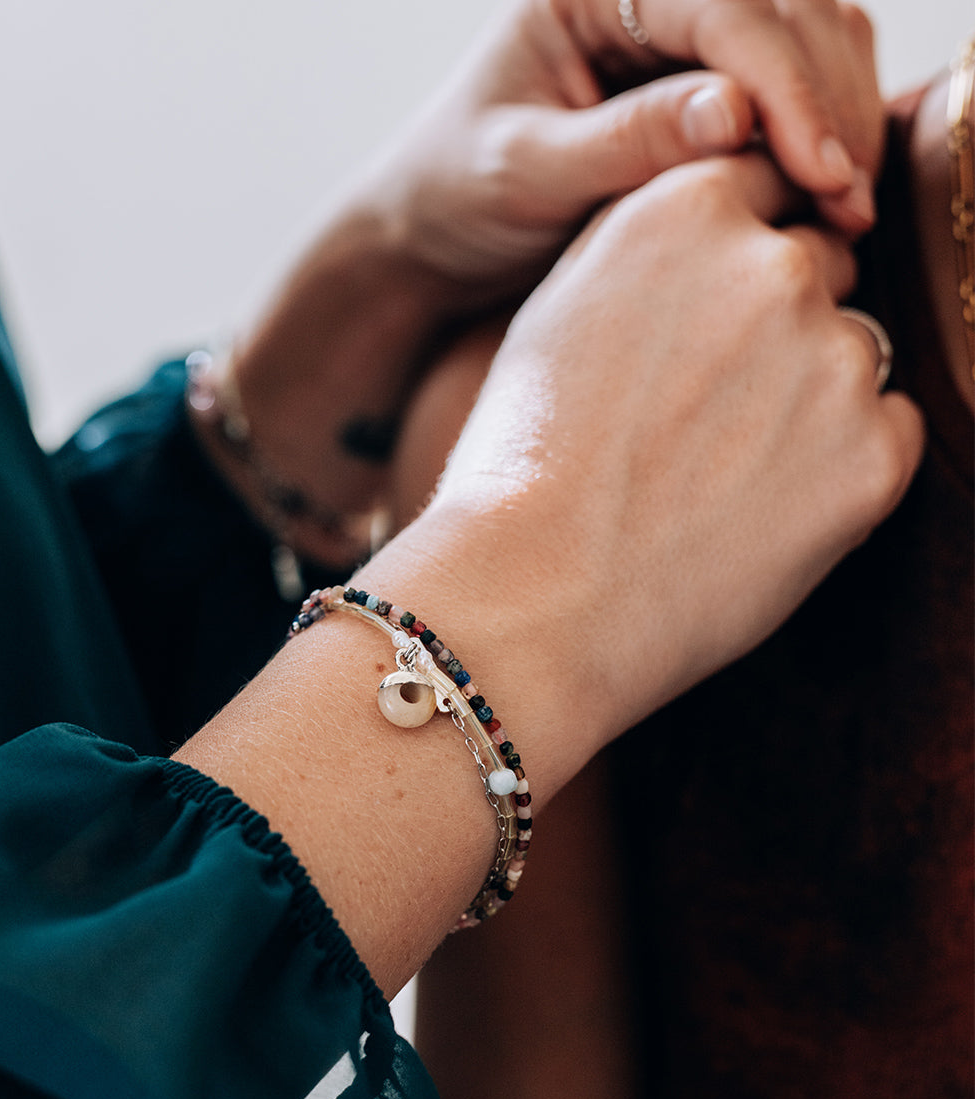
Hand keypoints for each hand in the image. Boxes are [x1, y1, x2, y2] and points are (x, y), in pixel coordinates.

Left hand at [367, 0, 880, 298]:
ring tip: (844, 213)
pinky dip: (821, 132)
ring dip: (839, 116)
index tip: (822, 172)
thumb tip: (736, 113)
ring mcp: (679, 34)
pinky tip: (824, 198)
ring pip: (808, 37)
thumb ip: (623, 142)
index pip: (726, 8)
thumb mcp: (524, 173)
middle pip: (787, 10)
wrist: (434, 232)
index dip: (787, 87)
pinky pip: (791, 85)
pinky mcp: (700, 83)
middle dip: (827, 103)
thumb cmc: (455, 194)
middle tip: (848, 205)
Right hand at [391, 151, 920, 764]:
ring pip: (854, 355)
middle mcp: (775, 266)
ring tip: (720, 475)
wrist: (534, 597)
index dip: (734, 260)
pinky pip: (888, 437)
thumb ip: (651, 250)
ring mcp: (835, 360)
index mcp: (688, 209)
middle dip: (776, 324)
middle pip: (817, 269)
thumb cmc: (521, 469)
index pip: (764, 189)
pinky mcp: (875, 456)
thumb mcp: (558, 312)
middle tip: (704, 413)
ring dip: (811, 397)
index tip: (706, 318)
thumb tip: (719, 240)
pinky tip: (757, 512)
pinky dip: (842, 469)